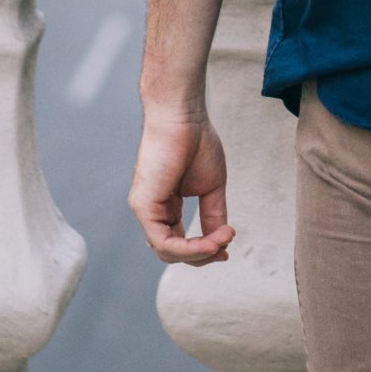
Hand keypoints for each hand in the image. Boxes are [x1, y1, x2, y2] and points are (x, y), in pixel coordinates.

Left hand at [129, 110, 234, 265]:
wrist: (183, 116)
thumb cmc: (195, 142)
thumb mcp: (210, 186)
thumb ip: (213, 215)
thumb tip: (220, 240)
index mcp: (166, 206)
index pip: (180, 241)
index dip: (203, 249)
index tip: (227, 244)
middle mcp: (152, 211)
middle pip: (172, 251)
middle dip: (202, 255)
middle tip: (225, 247)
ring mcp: (145, 210)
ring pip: (167, 251)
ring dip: (199, 253)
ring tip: (222, 240)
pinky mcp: (143, 207)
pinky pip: (162, 242)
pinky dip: (188, 248)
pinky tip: (209, 241)